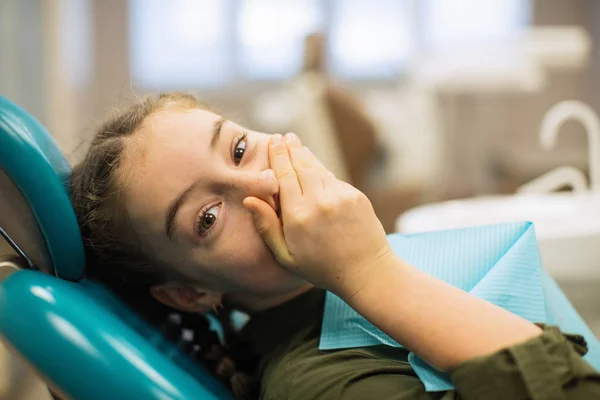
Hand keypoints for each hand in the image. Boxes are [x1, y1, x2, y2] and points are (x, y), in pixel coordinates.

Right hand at [243, 133, 394, 295]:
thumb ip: (266, 226)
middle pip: (301, 166)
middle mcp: (319, 201)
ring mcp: (340, 196)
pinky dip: (322, 171)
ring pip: (318, 169)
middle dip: (291, 149)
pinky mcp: (356, 196)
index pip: (284, 176)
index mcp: (297, 216)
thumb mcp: (286, 255)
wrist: (366, 272)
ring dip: (306, 155)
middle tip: (284, 136)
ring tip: (296, 144)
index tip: (274, 141)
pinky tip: (315, 167)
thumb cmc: (321, 268)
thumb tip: (250, 199)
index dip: (278, 156)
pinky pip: (334, 179)